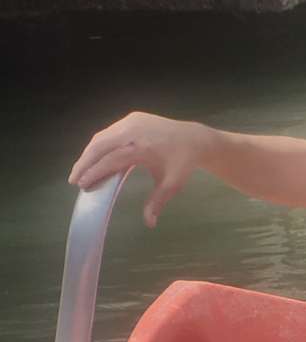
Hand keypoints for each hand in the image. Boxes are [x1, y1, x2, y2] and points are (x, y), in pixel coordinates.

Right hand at [70, 112, 213, 226]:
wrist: (195, 139)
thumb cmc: (182, 163)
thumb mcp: (172, 184)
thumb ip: (157, 202)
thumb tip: (149, 224)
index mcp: (144, 147)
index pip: (112, 160)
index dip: (95, 171)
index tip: (82, 184)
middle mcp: (135, 130)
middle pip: (101, 145)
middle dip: (84, 162)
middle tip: (74, 180)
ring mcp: (132, 121)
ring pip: (102, 137)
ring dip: (89, 154)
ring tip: (80, 171)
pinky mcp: (132, 118)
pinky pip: (110, 132)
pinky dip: (99, 145)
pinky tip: (93, 158)